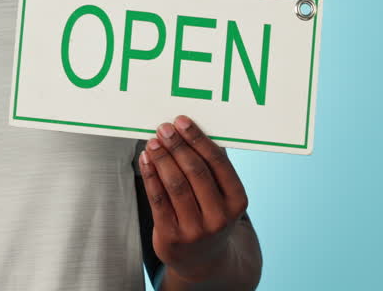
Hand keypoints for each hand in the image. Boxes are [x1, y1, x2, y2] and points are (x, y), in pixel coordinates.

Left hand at [139, 115, 249, 282]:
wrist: (204, 260)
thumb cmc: (212, 216)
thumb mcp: (224, 197)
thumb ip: (214, 167)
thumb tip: (198, 128)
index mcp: (237, 201)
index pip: (217, 163)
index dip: (198, 139)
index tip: (182, 121)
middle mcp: (219, 217)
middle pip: (195, 172)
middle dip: (177, 146)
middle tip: (164, 128)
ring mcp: (195, 230)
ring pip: (175, 184)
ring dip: (162, 158)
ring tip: (153, 142)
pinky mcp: (171, 236)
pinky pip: (158, 200)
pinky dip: (150, 176)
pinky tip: (145, 160)